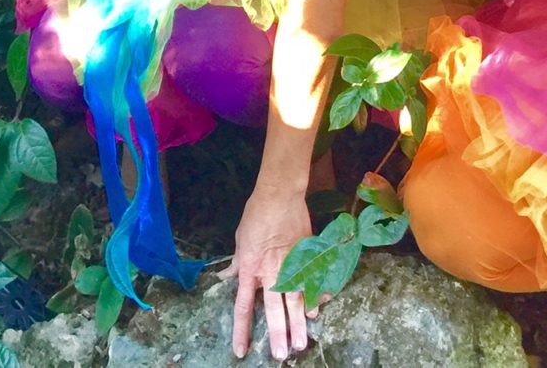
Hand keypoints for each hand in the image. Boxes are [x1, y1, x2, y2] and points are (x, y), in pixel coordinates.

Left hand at [222, 188, 311, 360]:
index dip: (242, 330)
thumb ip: (237, 262)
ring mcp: (291, 265)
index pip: (243, 307)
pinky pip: (312, 280)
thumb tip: (228, 277)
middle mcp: (270, 272)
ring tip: (302, 342)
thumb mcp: (240, 238)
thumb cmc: (256, 213)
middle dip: (277, 334)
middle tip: (282, 355)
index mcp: (249, 268)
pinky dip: (315, 296)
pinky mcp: (306, 256)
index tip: (241, 351)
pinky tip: (318, 310)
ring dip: (299, 323)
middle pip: (273, 309)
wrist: (279, 194)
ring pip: (295, 300)